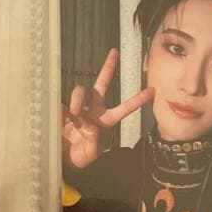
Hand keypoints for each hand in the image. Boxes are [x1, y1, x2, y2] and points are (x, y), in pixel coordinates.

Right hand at [62, 48, 153, 169]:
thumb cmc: (78, 157)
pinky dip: (69, 104)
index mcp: (104, 121)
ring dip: (79, 99)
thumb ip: (94, 143)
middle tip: (115, 52)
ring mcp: (78, 107)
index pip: (124, 109)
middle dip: (108, 67)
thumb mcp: (90, 155)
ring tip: (75, 114)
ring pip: (83, 90)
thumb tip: (91, 125)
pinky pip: (67, 98)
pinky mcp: (63, 107)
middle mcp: (93, 110)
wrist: (59, 159)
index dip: (137, 100)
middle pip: (102, 84)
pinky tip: (66, 115)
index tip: (152, 91)